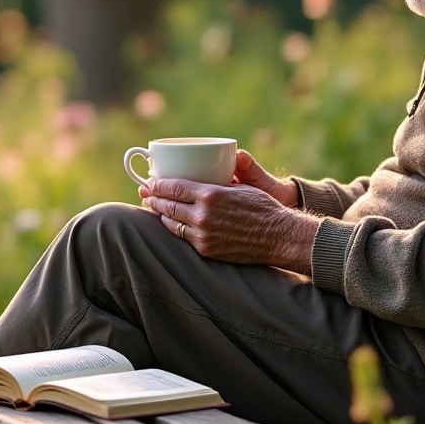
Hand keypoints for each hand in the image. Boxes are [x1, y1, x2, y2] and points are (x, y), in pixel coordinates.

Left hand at [139, 152, 314, 271]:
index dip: (157, 184)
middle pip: (167, 205)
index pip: (173, 187)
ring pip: (171, 222)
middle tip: (146, 193)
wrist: (278, 236)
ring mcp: (203, 234)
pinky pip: (182, 237)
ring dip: (160, 213)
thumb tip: (198, 175)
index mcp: (210, 194)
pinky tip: (171, 222)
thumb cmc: (262, 207)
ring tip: (154, 207)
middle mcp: (203, 215)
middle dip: (153, 198)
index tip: (149, 182)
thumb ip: (215, 182)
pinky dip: (174, 228)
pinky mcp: (206, 249)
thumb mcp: (239, 186)